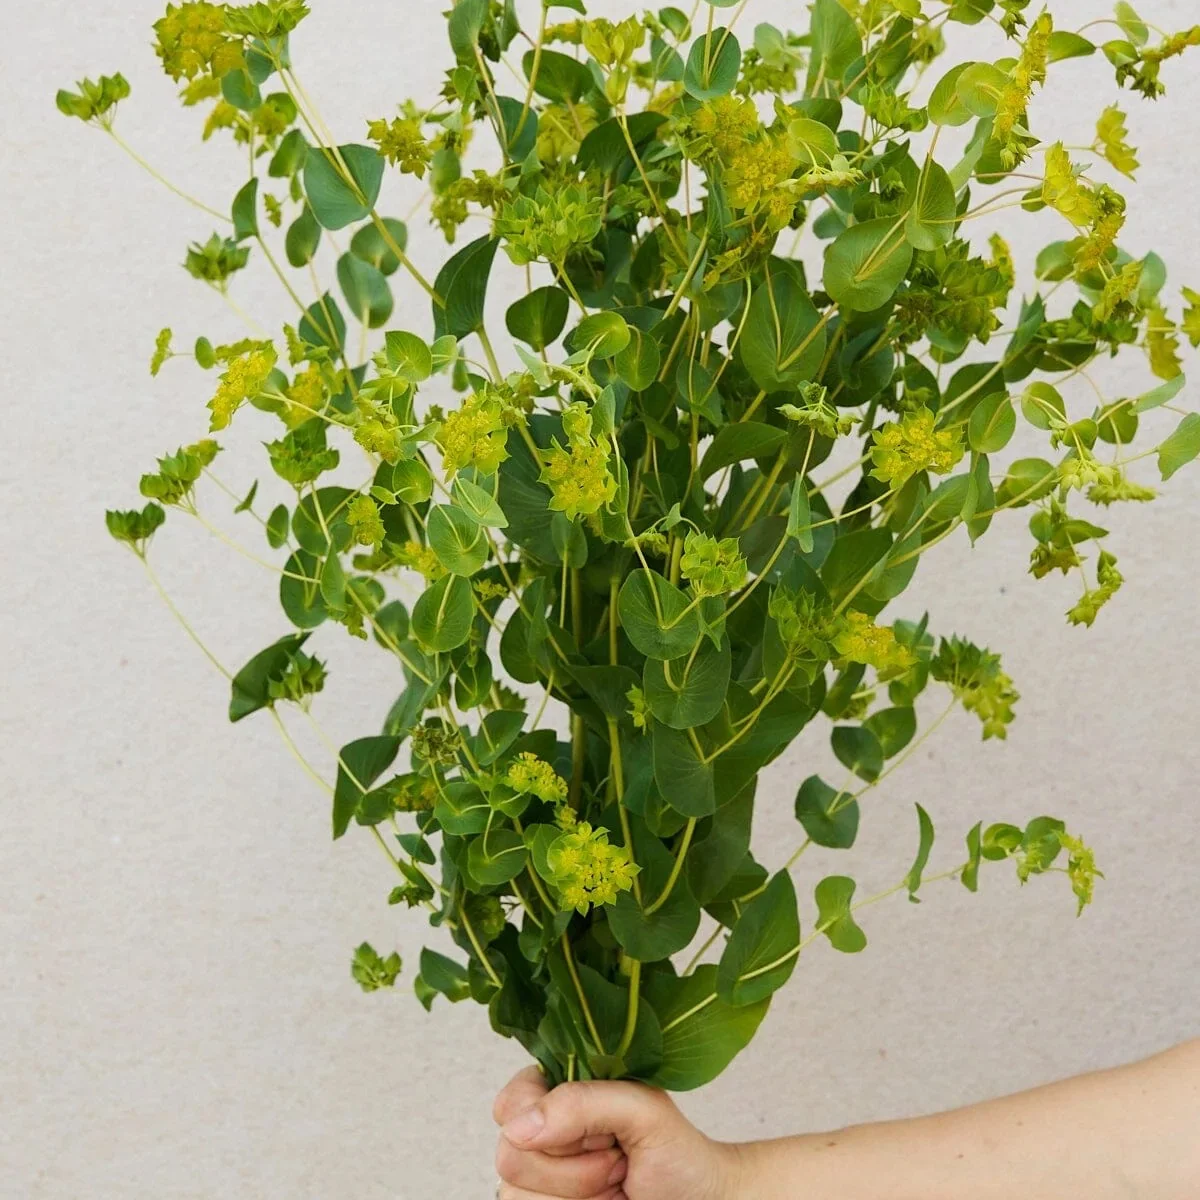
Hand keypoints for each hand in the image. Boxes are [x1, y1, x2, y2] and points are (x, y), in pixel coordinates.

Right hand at [493, 1066, 739, 1199]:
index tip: (600, 1132)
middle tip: (618, 1159)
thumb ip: (583, 1102)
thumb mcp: (643, 1110)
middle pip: (511, 1155)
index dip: (548, 1122)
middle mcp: (543, 1133)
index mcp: (560, 1091)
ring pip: (516, 1194)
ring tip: (615, 1185)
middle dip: (574, 1167)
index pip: (511, 1103)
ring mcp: (543, 1179)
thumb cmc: (680, 1155)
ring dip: (577, 1195)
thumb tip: (519, 1127)